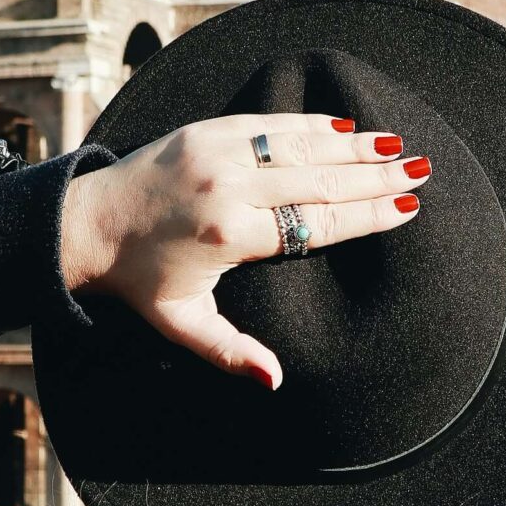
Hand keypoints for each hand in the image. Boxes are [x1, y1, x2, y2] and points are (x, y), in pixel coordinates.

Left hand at [60, 116, 428, 385]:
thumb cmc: (138, 281)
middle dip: (374, 176)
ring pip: (300, 145)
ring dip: (353, 145)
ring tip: (397, 146)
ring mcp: (219, 151)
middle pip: (319, 181)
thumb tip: (274, 382)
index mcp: (231, 235)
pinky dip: (310, 124)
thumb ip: (230, 351)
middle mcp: (230, 186)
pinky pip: (270, 122)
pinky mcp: (207, 128)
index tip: (404, 209)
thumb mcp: (181, 324)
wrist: (86, 224)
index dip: (364, 216)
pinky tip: (345, 126)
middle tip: (419, 172)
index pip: (315, 224)